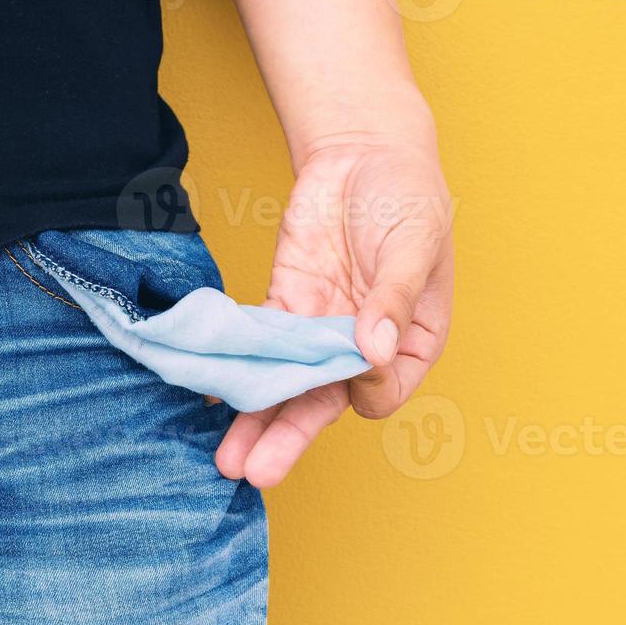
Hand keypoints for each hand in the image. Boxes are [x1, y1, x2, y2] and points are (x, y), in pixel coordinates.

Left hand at [215, 135, 454, 486]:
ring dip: (256, 421)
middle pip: (325, 403)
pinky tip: (210, 398)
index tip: (355, 369)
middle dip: (289, 438)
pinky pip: (257, 347)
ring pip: (285, 386)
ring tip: (229, 461)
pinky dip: (234, 371)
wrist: (364, 151)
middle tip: (257, 472)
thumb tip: (372, 350)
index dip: (367, 390)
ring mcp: (319, 331)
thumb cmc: (408, 197)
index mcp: (410, 344)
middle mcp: (362, 350)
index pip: (385, 391)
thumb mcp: (415, 243)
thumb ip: (393, 297)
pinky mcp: (284, 306)